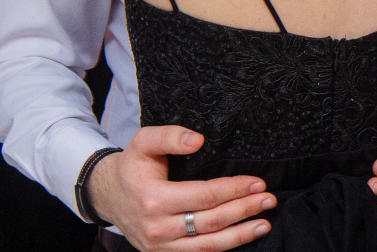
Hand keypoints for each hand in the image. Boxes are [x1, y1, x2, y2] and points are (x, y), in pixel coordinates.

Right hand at [85, 127, 273, 250]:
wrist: (108, 195)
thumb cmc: (132, 166)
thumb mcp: (143, 141)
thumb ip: (170, 136)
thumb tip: (198, 140)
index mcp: (153, 199)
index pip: (204, 196)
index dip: (233, 189)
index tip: (257, 182)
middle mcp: (157, 228)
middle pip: (211, 222)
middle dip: (244, 210)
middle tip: (268, 199)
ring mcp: (160, 247)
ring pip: (208, 245)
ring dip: (240, 235)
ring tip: (264, 224)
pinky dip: (223, 248)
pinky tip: (241, 237)